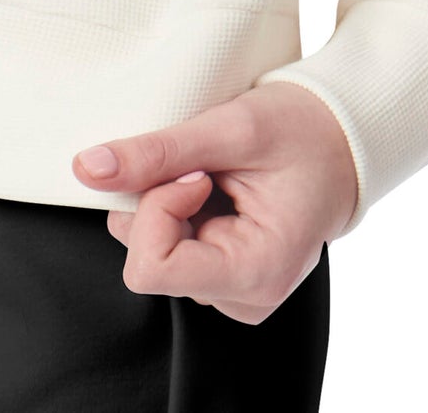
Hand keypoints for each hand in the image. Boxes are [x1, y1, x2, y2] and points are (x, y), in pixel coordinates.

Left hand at [71, 82, 357, 321]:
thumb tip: (87, 169)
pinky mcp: (220, 275)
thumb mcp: (231, 128)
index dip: (158, 207)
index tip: (195, 170)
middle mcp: (242, 297)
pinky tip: (214, 189)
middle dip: (161, 200)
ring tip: (216, 177)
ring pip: (151, 250)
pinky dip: (177, 208)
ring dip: (168, 202)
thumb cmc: (301, 130)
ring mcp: (231, 290)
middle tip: (206, 166)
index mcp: (256, 274)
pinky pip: (166, 245)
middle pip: (147, 258)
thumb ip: (158, 151)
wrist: (340, 138)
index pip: (152, 269)